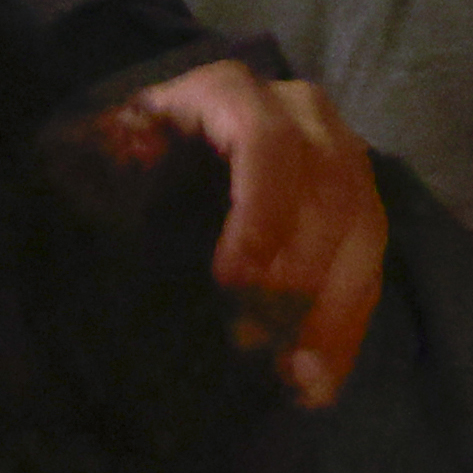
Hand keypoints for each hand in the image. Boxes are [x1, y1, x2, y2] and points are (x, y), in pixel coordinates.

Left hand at [99, 58, 379, 408]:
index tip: (234, 280)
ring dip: (332, 310)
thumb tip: (120, 189)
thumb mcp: (105, 144)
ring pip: (362, 230)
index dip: (260, 212)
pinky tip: (320, 379)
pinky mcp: (357, 204)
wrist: (162, 142)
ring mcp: (340, 156)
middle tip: (256, 340)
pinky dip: (346, 326)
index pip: (266, 144)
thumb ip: (107, 160)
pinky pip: (367, 265)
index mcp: (231, 93)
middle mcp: (300, 115)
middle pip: (329, 190)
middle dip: (298, 275)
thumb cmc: (126, 148)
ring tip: (299, 375)